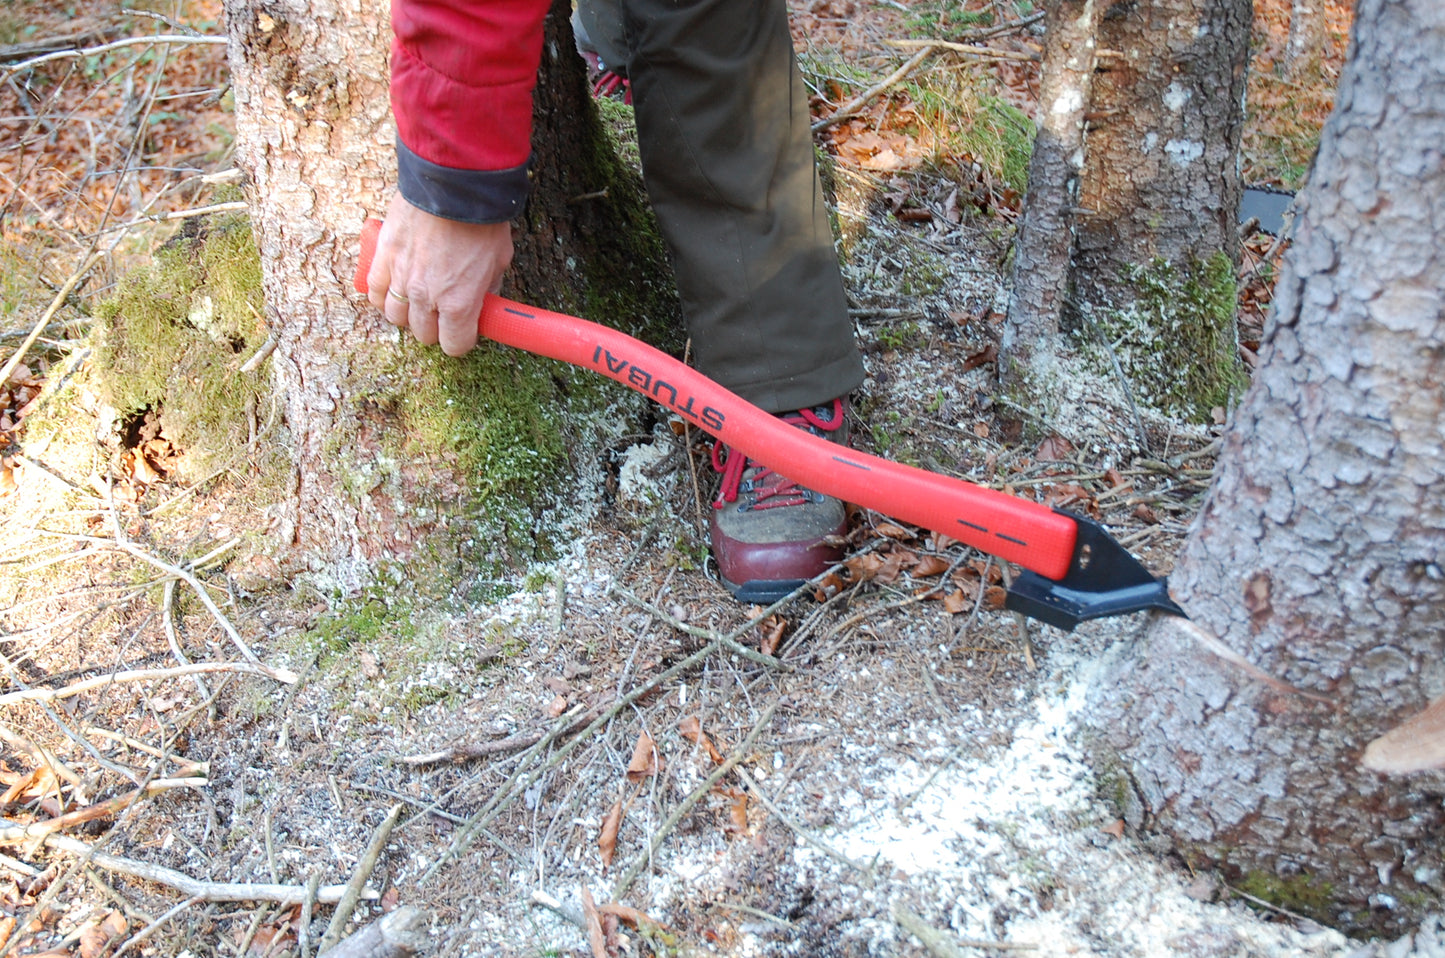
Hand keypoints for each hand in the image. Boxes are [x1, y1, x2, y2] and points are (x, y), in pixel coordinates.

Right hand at [365, 193, 513, 356]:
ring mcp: (400, 279)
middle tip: (443, 312)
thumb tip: (483, 300)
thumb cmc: (481, 221)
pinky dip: (383, 295)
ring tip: (418, 299)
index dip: (461, 340)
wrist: (453, 185)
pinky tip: (394, 289)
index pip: (454, 345)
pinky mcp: (383, 258)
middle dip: (435, 327)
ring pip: (396, 317)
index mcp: (459, 303)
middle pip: (423, 334)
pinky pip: (375, 292)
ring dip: (408, 313)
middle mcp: (426, 298)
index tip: (464, 330)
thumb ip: (488, 288)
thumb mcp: (499, 261)